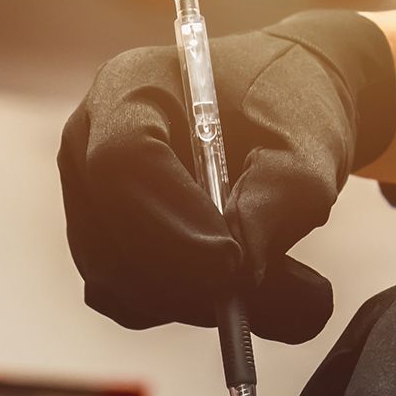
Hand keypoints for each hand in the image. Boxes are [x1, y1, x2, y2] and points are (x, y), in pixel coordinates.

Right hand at [58, 11, 395, 343]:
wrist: (277, 110)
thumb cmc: (288, 108)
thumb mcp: (309, 142)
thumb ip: (283, 198)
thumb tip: (244, 274)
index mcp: (129, 87)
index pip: (121, 162)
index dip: (169, 219)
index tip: (231, 260)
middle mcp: (88, 143)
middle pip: (104, 233)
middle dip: (180, 277)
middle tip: (250, 292)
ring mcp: (87, 198)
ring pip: (114, 278)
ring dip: (191, 299)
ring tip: (279, 289)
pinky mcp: (102, 245)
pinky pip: (126, 300)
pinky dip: (185, 307)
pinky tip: (242, 292)